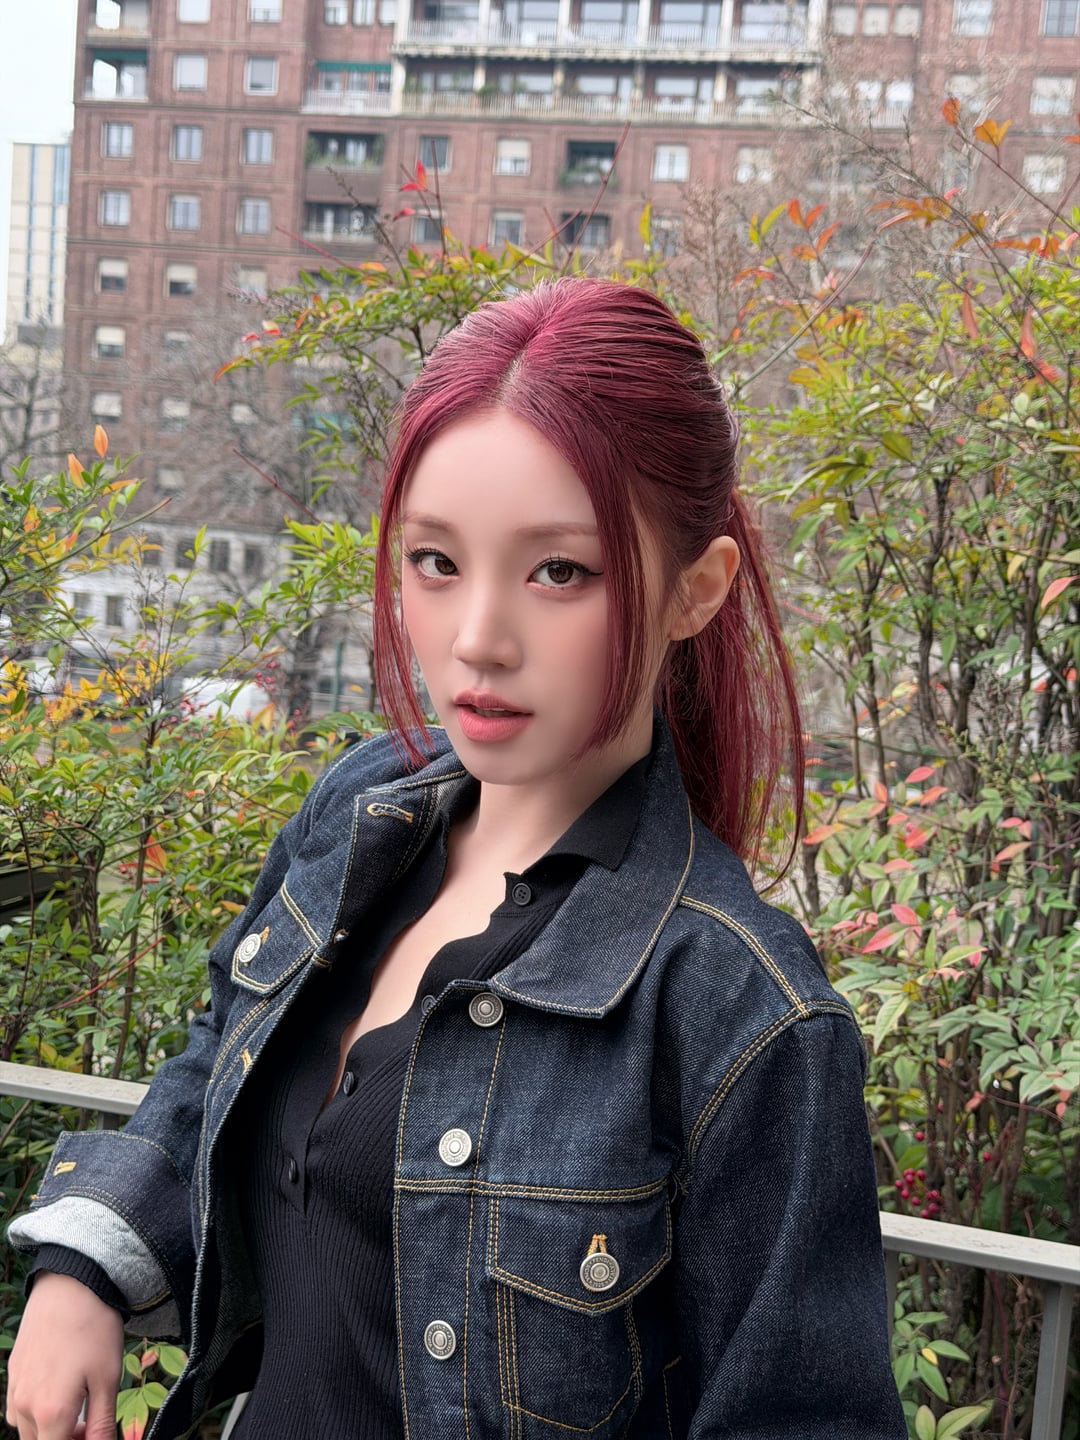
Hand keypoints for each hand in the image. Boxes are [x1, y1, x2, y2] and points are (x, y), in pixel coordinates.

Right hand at [6, 1272, 122, 1439]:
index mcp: (50, 1414)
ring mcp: (14, 1390)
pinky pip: (18, 1410)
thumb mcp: (108, 1380)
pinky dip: (36, 1412)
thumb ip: (102, 1425)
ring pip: (28, 1431)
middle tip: (91, 1421)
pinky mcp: (12, 1373)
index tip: (95, 1431)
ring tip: (78, 1403)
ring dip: (50, 1429)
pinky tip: (58, 1389)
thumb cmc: (95, 1330)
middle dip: (66, 1438)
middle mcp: (24, 1407)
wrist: (71, 1284)